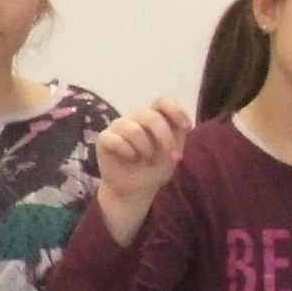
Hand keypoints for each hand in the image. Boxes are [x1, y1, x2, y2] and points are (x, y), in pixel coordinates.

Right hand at [91, 96, 192, 241]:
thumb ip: (177, 134)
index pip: (163, 101)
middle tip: (173, 157)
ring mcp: (118, 126)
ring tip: (146, 160)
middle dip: (165, 138)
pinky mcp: (104, 139)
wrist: (135, 189)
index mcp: (154, 116)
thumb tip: (184, 124)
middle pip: (151, 116)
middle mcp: (136, 117)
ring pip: (133, 129)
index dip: (176, 110)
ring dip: (145, 149)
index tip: (187, 127)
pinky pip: (116, 140)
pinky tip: (131, 159)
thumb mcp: (173, 150)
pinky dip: (128, 152)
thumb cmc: (155, 167)